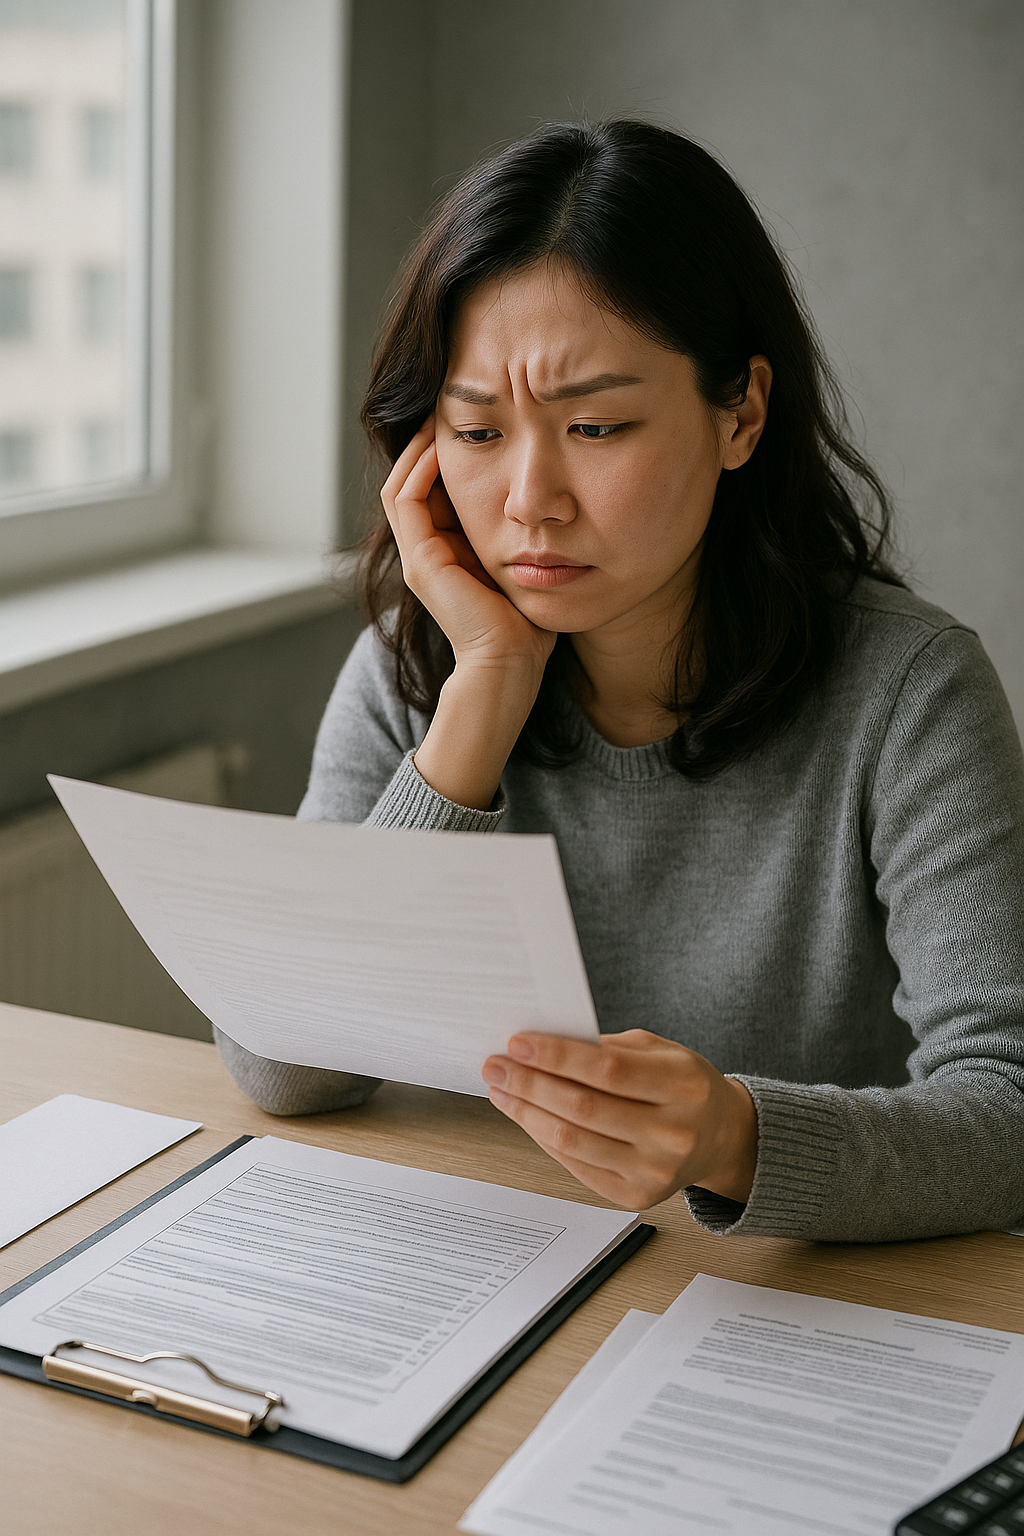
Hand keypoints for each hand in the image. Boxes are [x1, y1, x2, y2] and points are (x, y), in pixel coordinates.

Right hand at [382, 419, 555, 675]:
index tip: (477, 420)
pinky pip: (405, 499)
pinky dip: (419, 467)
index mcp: (448, 553)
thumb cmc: (527, 624)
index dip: (449, 453)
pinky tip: (443, 443)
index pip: (436, 490)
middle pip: (415, 482)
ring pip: (403, 483)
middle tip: (451, 404)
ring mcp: (418, 557)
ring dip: (419, 446)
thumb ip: (525, 536)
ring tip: (441, 413)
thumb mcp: (526, 565)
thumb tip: (553, 500)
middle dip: (431, 442)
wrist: (511, 663)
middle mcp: (426, 553)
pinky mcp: (419, 561)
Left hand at [481, 1029, 757, 1209]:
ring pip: (572, 1140)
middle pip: (584, 1108)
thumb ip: (608, 1048)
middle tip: (496, 1065)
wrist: (719, 1137)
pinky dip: (543, 1137)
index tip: (518, 1043)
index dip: (558, 1057)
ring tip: (502, 1089)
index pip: (609, 1070)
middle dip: (530, 1083)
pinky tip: (526, 1114)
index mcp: (684, 1087)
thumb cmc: (683, 1085)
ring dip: (527, 1112)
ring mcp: (654, 1171)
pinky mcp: (635, 1196)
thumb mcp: (660, 1051)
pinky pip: (575, 1164)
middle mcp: (673, 1134)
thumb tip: (542, 1046)